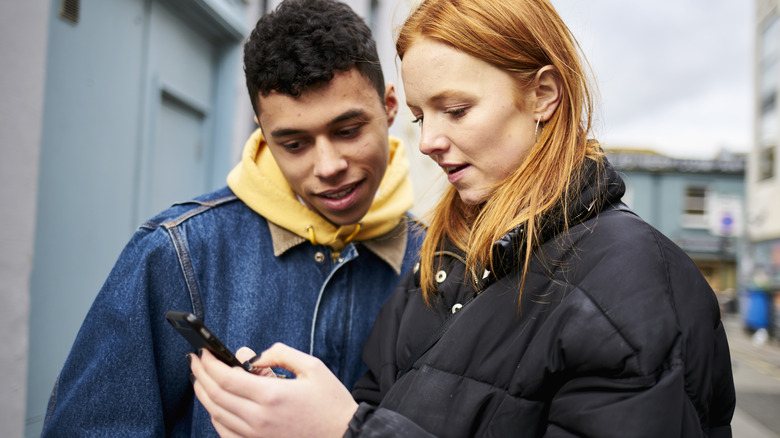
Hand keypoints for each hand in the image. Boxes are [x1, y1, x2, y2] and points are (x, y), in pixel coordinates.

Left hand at [189, 343, 357, 437]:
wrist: (344, 435)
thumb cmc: (330, 402)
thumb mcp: (312, 367)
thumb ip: (280, 354)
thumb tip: (253, 356)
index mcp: (272, 395)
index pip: (226, 378)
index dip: (209, 363)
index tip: (203, 351)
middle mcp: (259, 418)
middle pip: (215, 396)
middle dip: (200, 375)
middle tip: (195, 360)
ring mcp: (257, 436)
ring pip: (216, 414)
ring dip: (204, 394)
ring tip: (200, 378)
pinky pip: (225, 432)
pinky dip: (215, 416)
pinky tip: (215, 404)